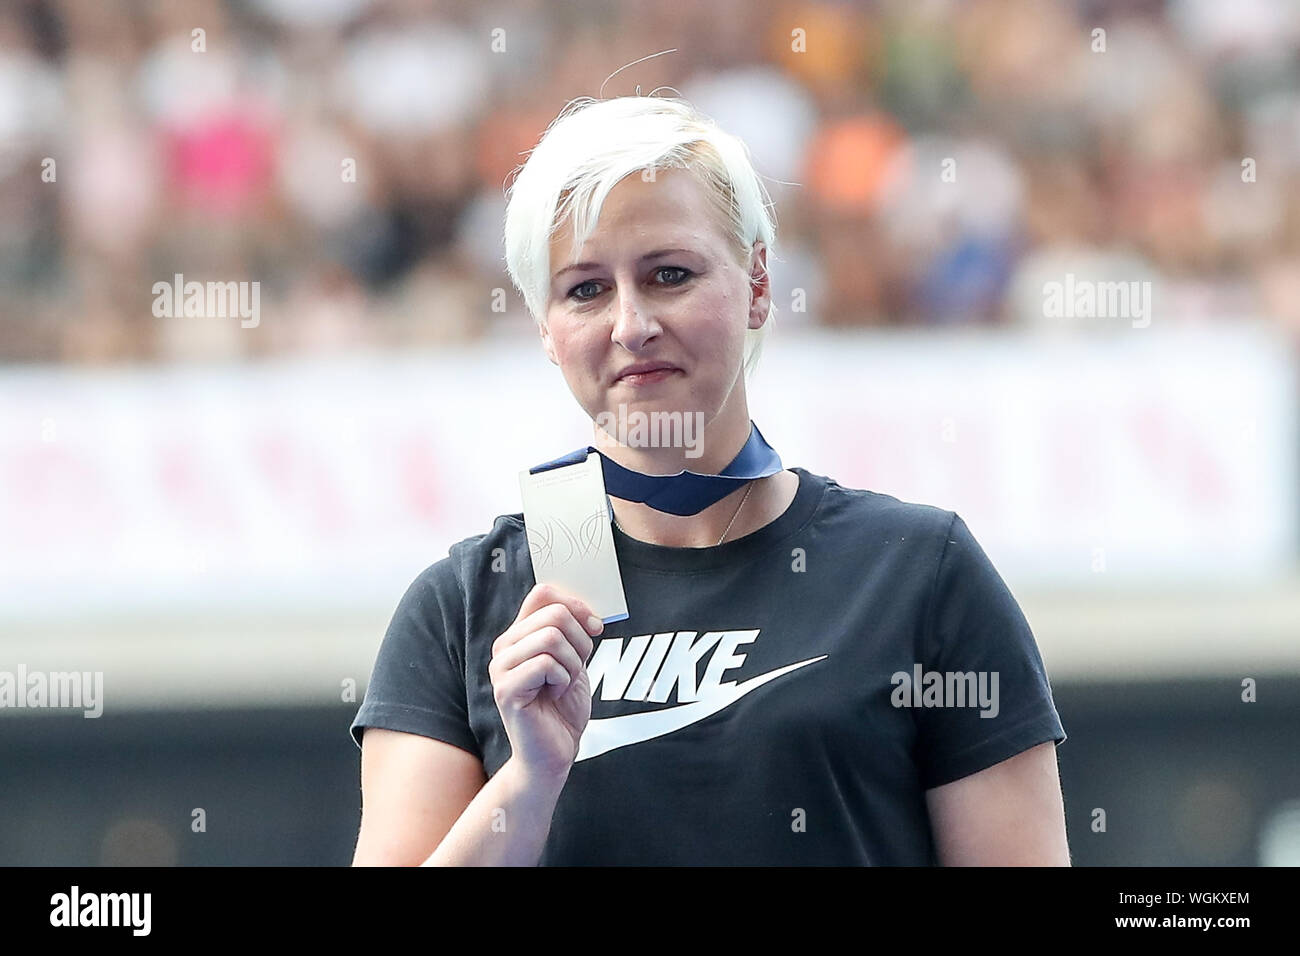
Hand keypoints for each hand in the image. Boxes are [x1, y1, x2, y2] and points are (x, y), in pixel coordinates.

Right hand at [489, 583, 602, 780]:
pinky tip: (555, 694)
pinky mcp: (506, 690)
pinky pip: (546, 664)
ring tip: (564, 683)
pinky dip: (563, 680)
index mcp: (519, 634)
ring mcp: (501, 668)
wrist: (553, 754)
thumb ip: (572, 632)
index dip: (576, 604)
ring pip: (552, 637)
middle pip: (554, 613)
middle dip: (581, 641)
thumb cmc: (562, 709)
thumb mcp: (573, 660)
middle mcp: (504, 646)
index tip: (595, 627)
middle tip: (577, 668)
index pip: (543, 593)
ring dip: (573, 664)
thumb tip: (589, 611)